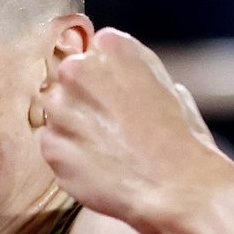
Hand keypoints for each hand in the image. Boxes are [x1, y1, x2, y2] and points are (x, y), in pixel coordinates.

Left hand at [38, 28, 233, 231]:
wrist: (178, 186)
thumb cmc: (181, 140)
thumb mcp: (169, 85)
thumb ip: (135, 72)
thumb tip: (123, 79)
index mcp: (111, 46)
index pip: (92, 53)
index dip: (106, 79)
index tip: (120, 98)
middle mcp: (79, 69)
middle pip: (68, 80)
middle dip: (84, 101)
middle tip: (112, 127)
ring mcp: (61, 108)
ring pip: (57, 113)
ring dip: (75, 128)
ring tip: (108, 149)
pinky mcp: (51, 145)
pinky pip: (54, 146)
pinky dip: (71, 157)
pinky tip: (99, 166)